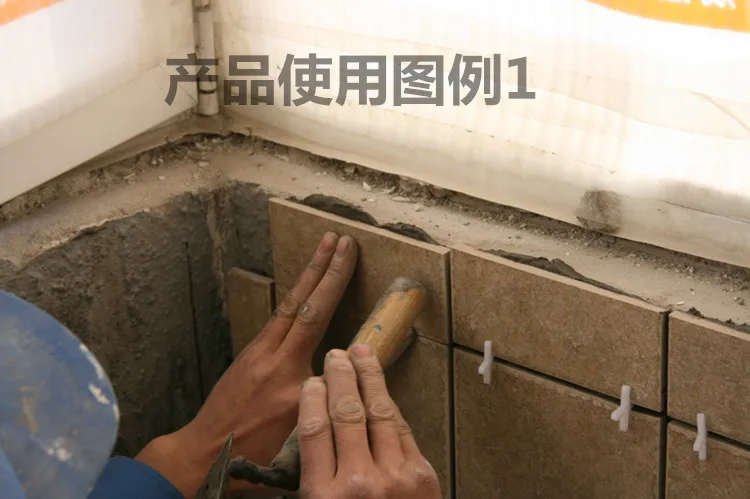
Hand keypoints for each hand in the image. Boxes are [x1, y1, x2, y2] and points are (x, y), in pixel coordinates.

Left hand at [136, 232, 357, 497]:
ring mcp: (258, 354)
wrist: (202, 456)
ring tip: (323, 250)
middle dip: (323, 267)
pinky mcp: (250, 356)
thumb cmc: (252, 457)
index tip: (349, 255)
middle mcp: (274, 359)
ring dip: (308, 276)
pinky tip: (303, 291)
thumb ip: (324, 402)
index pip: (318, 319)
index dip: (335, 282)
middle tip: (338, 238)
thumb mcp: (299, 438)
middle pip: (302, 302)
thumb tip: (346, 376)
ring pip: (288, 306)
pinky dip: (295, 298)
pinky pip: (278, 319)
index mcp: (291, 380)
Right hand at [297, 345, 441, 498]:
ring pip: (378, 412)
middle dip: (341, 377)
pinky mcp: (421, 474)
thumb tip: (317, 428)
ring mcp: (394, 476)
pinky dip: (390, 405)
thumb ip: (315, 476)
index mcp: (323, 496)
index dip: (312, 399)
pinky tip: (383, 390)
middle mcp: (358, 482)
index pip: (314, 431)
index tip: (312, 382)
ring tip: (362, 356)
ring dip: (370, 378)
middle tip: (336, 356)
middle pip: (346, 414)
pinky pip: (401, 429)